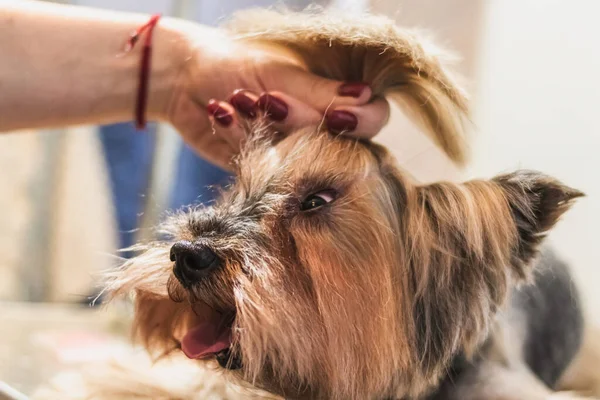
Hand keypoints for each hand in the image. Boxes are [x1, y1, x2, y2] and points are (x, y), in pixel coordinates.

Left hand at [155, 20, 389, 168]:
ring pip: (297, 159)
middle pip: (335, 144)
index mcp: (333, 99)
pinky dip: (238, 138)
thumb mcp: (278, 72)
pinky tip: (221, 112)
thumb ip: (318, 92)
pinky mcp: (263, 169)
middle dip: (296, 122)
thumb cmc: (234, 62)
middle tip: (265, 97)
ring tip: (236, 99)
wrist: (184, 79)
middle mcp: (318, 130)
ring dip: (261, 129)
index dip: (361, 122)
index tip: (336, 116)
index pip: (372, 118)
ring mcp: (292, 153)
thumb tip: (365, 97)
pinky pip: (262, 166)